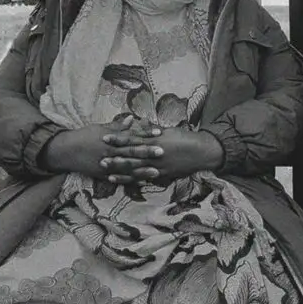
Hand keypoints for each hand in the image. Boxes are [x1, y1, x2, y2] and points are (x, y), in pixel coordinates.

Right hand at [42, 115, 157, 178]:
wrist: (65, 151)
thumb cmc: (84, 136)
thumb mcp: (100, 128)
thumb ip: (118, 126)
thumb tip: (132, 119)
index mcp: (110, 138)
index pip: (131, 135)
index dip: (145, 133)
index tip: (158, 132)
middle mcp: (109, 152)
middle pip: (131, 152)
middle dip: (147, 152)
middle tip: (162, 151)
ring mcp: (106, 165)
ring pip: (127, 168)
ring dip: (142, 170)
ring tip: (157, 172)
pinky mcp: (103, 175)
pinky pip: (119, 179)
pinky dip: (130, 181)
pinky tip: (142, 183)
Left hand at [101, 126, 223, 182]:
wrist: (202, 151)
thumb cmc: (186, 138)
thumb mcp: (169, 130)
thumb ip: (153, 129)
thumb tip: (141, 122)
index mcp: (156, 139)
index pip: (133, 138)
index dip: (118, 138)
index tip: (105, 137)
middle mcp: (155, 153)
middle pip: (131, 155)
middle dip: (115, 157)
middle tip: (100, 158)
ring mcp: (158, 165)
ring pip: (136, 169)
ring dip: (121, 170)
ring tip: (107, 171)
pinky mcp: (163, 174)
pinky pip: (145, 178)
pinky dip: (134, 180)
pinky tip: (125, 181)